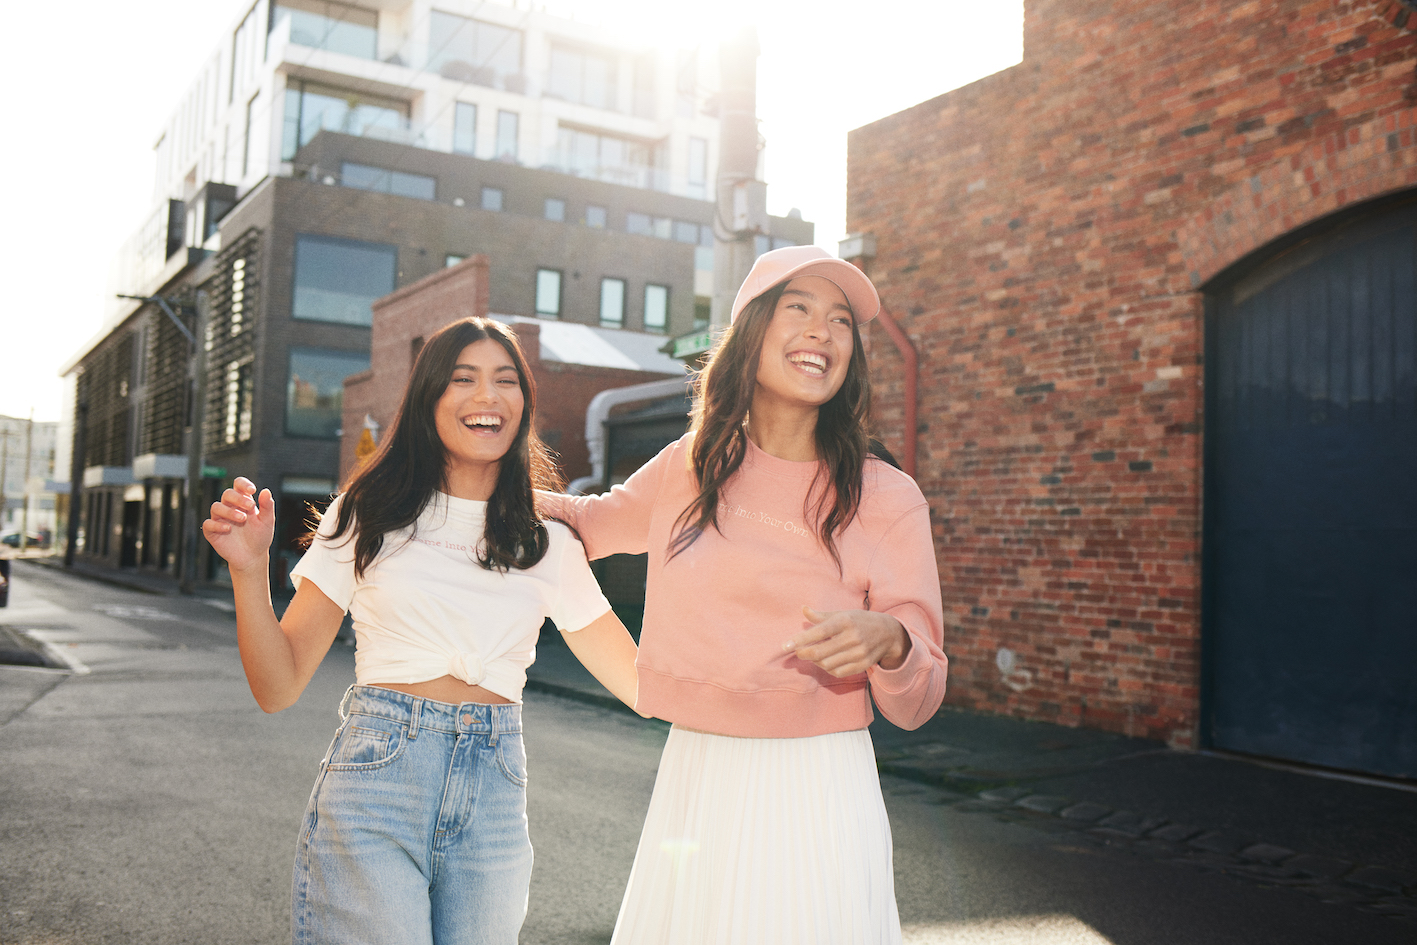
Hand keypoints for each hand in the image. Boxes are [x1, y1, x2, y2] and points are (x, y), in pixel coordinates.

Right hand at [202, 477, 274, 574]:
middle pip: (227, 494)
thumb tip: (266, 491)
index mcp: (242, 502)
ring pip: (216, 507)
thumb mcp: (267, 521)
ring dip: (229, 511)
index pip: (238, 485)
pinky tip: (228, 529)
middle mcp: (229, 508)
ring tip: (242, 519)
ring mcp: (220, 519)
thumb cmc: (260, 537)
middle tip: (251, 507)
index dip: (243, 484)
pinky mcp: (212, 532)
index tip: (252, 490)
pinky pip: (208, 524)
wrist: (253, 557)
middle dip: (238, 498)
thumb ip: (267, 507)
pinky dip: (217, 525)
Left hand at [783, 606, 912, 676]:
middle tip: (797, 652)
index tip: (785, 645)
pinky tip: (825, 662)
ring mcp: (859, 653)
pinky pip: (838, 672)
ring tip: (813, 655)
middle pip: (821, 652)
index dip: (800, 639)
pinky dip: (827, 669)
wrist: (888, 633)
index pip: (819, 632)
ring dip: (815, 661)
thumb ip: (822, 615)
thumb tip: (803, 609)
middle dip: (804, 654)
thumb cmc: (859, 621)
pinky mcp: (863, 665)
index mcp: (845, 621)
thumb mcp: (843, 613)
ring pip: (827, 664)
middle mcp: (853, 638)